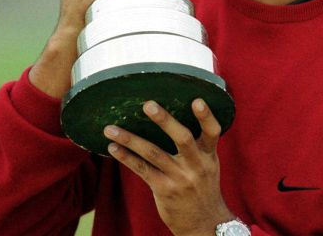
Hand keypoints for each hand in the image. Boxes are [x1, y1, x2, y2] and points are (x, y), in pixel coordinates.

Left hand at [105, 99, 234, 235]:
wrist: (204, 223)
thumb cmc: (203, 186)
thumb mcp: (208, 164)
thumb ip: (197, 144)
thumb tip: (173, 117)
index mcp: (209, 155)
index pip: (213, 132)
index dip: (206, 116)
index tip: (197, 100)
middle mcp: (196, 165)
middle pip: (182, 138)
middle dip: (165, 120)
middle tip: (148, 104)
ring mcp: (179, 178)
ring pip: (153, 153)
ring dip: (130, 139)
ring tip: (110, 128)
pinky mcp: (163, 189)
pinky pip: (142, 170)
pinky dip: (126, 157)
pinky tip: (113, 148)